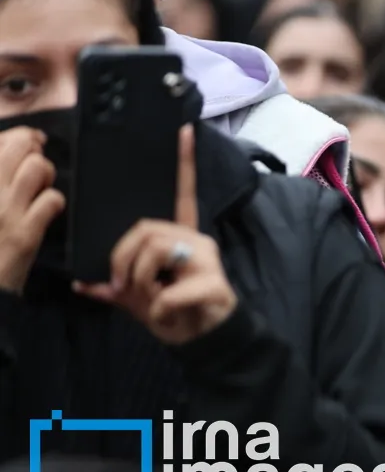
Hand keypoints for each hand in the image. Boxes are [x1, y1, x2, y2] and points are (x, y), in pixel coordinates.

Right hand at [0, 127, 64, 293]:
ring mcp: (2, 212)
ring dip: (46, 174)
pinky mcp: (23, 234)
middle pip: (19, 146)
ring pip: (38, 167)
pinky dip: (55, 202)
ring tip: (40, 187)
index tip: (29, 141)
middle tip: (38, 160)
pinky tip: (47, 211)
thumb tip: (18, 143)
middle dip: (34, 148)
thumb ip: (0, 178)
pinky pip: (53, 200)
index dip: (17, 136)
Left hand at [75, 125, 236, 344]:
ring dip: (140, 283)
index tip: (184, 130)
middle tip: (123, 286)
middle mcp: (196, 240)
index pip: (182, 195)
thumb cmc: (176, 314)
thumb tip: (82, 284)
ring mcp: (208, 259)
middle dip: (123, 259)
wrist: (206, 340)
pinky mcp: (214, 283)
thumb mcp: (139, 299)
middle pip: (144, 229)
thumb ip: (115, 288)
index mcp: (180, 238)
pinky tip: (169, 315)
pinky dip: (158, 310)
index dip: (183, 165)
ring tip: (150, 302)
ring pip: (154, 253)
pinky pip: (167, 291)